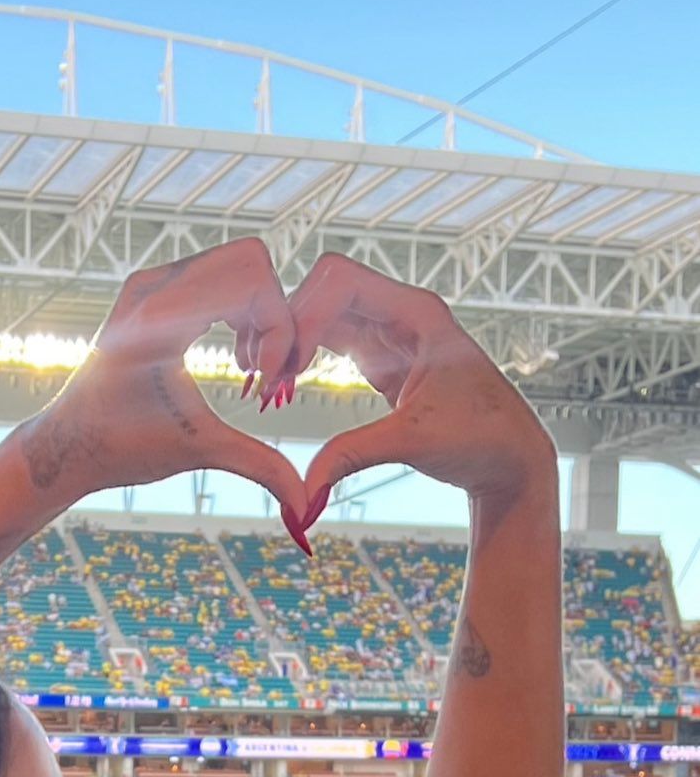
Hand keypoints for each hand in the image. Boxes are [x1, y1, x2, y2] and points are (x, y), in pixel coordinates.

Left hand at [18, 239, 309, 524]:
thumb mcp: (199, 451)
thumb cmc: (123, 448)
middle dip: (275, 314)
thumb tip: (307, 508)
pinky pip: (220, 273)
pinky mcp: (155, 287)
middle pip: (252, 259)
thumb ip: (261, 467)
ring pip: (240, 262)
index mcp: (158, 318)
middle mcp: (153, 287)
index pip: (251, 282)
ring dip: (261, 313)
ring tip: (251, 368)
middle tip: (266, 371)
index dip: (278, 331)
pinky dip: (243, 308)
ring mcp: (152, 281)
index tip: (268, 386)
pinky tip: (238, 357)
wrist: (70, 443)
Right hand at [271, 254, 557, 544]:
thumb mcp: (412, 443)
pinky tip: (286, 386)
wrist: (510, 458)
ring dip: (293, 342)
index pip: (340, 281)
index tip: (284, 366)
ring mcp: (392, 332)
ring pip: (323, 314)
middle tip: (266, 380)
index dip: (302, 315)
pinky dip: (305, 356)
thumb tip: (302, 495)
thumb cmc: (481, 440)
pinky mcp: (383, 357)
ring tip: (270, 386)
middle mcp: (403, 312)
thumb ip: (352, 457)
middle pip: (324, 290)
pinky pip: (331, 339)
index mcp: (418, 312)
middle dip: (290, 327)